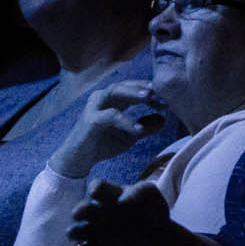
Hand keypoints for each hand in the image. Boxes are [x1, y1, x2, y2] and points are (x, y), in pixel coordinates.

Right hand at [46, 80, 165, 178]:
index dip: (149, 92)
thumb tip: (163, 119)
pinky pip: (110, 116)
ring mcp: (94, 107)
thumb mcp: (129, 136)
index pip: (132, 88)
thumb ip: (145, 127)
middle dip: (143, 87)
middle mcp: (102, 98)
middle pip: (125, 85)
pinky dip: (126, 121)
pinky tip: (139, 129)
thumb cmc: (102, 145)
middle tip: (161, 93)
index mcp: (112, 100)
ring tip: (150, 97)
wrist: (78, 160)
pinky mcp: (90, 120)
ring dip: (133, 93)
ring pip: (115, 92)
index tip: (166, 100)